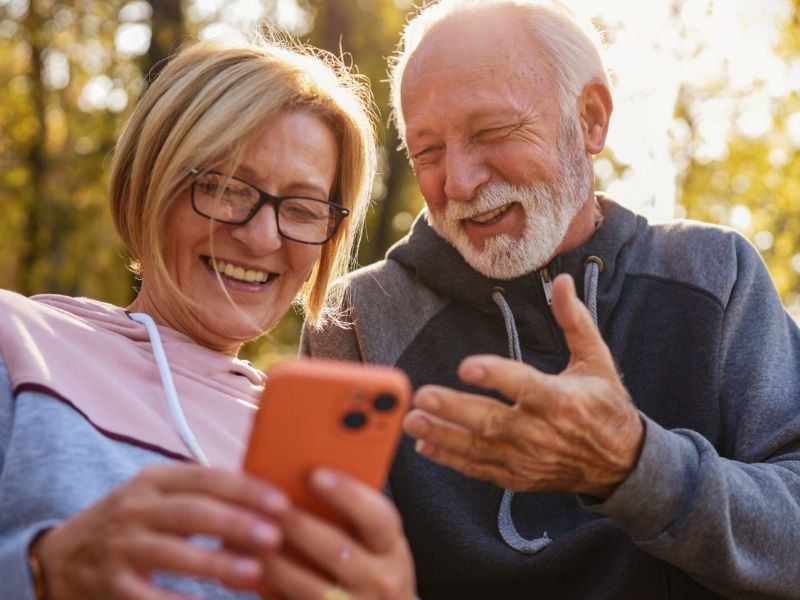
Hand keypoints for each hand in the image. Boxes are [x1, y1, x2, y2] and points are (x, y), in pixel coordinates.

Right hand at [35, 464, 289, 598]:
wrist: (64, 556)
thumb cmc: (133, 522)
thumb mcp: (158, 495)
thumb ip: (202, 491)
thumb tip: (268, 495)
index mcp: (153, 481)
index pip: (204, 478)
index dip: (245, 489)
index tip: (281, 502)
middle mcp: (134, 510)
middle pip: (192, 513)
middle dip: (237, 523)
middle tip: (276, 536)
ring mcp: (121, 549)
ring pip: (173, 553)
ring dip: (217, 564)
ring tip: (255, 573)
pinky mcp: (113, 587)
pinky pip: (151, 597)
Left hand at [261, 468, 415, 599]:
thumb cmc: (372, 571)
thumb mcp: (376, 543)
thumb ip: (353, 516)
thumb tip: (307, 475)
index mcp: (392, 549)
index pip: (378, 517)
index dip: (347, 494)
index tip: (315, 473)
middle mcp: (382, 581)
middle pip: (336, 550)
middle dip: (297, 524)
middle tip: (268, 503)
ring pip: (309, 586)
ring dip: (275, 561)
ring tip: (248, 537)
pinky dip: (270, 590)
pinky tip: (251, 573)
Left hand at [403, 273, 643, 498]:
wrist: (620, 464)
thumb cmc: (604, 405)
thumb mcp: (596, 361)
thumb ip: (575, 321)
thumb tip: (560, 281)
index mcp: (562, 400)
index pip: (525, 387)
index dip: (496, 376)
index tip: (466, 365)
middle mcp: (542, 433)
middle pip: (493, 421)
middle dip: (454, 410)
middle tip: (422, 396)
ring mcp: (528, 459)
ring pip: (479, 448)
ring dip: (444, 435)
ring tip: (412, 421)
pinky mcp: (518, 477)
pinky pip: (480, 469)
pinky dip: (452, 459)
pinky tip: (424, 445)